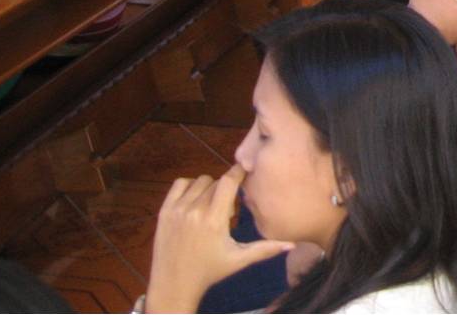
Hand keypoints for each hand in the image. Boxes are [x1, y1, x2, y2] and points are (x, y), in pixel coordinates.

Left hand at [145, 164, 294, 314]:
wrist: (174, 285)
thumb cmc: (210, 271)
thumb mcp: (238, 260)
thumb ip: (265, 249)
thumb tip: (292, 244)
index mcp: (215, 220)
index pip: (229, 180)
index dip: (239, 171)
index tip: (245, 172)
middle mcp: (195, 210)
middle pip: (217, 182)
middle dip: (226, 189)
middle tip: (228, 210)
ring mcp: (177, 209)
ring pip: (200, 181)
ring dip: (209, 188)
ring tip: (211, 207)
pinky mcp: (164, 211)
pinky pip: (180, 184)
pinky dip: (189, 187)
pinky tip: (194, 201)